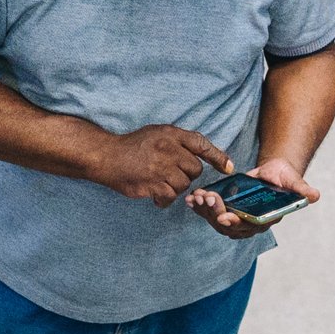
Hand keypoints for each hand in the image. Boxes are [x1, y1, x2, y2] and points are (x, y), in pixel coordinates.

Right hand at [100, 123, 231, 205]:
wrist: (106, 156)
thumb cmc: (132, 146)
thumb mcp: (156, 133)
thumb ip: (177, 142)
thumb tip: (200, 155)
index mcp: (170, 134)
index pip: (201, 144)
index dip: (217, 156)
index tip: (228, 167)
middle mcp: (168, 149)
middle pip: (195, 169)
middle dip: (186, 175)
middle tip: (170, 174)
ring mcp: (160, 167)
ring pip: (184, 185)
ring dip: (174, 188)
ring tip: (159, 183)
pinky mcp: (152, 184)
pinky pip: (170, 197)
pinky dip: (164, 200)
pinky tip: (154, 195)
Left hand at [188, 158, 320, 236]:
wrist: (273, 172)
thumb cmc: (284, 177)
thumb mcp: (293, 181)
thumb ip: (300, 189)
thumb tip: (315, 196)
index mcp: (266, 220)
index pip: (249, 227)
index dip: (236, 224)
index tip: (224, 218)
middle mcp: (250, 224)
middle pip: (229, 225)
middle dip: (215, 214)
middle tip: (207, 200)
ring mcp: (237, 218)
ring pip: (216, 220)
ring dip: (205, 210)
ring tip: (197, 197)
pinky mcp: (226, 210)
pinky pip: (211, 213)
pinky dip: (200, 207)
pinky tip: (191, 199)